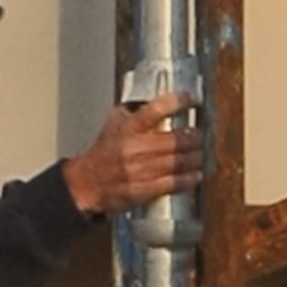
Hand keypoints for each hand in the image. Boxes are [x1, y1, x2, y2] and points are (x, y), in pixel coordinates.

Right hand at [65, 95, 203, 214]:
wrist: (87, 182)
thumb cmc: (104, 151)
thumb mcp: (114, 122)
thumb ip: (135, 109)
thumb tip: (159, 97)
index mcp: (128, 127)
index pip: (157, 109)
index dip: (179, 101)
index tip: (193, 99)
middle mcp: (134, 147)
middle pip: (176, 140)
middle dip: (194, 137)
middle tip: (199, 135)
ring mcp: (139, 170)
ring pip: (178, 162)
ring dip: (195, 158)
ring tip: (199, 155)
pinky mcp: (142, 190)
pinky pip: (173, 183)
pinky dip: (188, 179)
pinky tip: (195, 175)